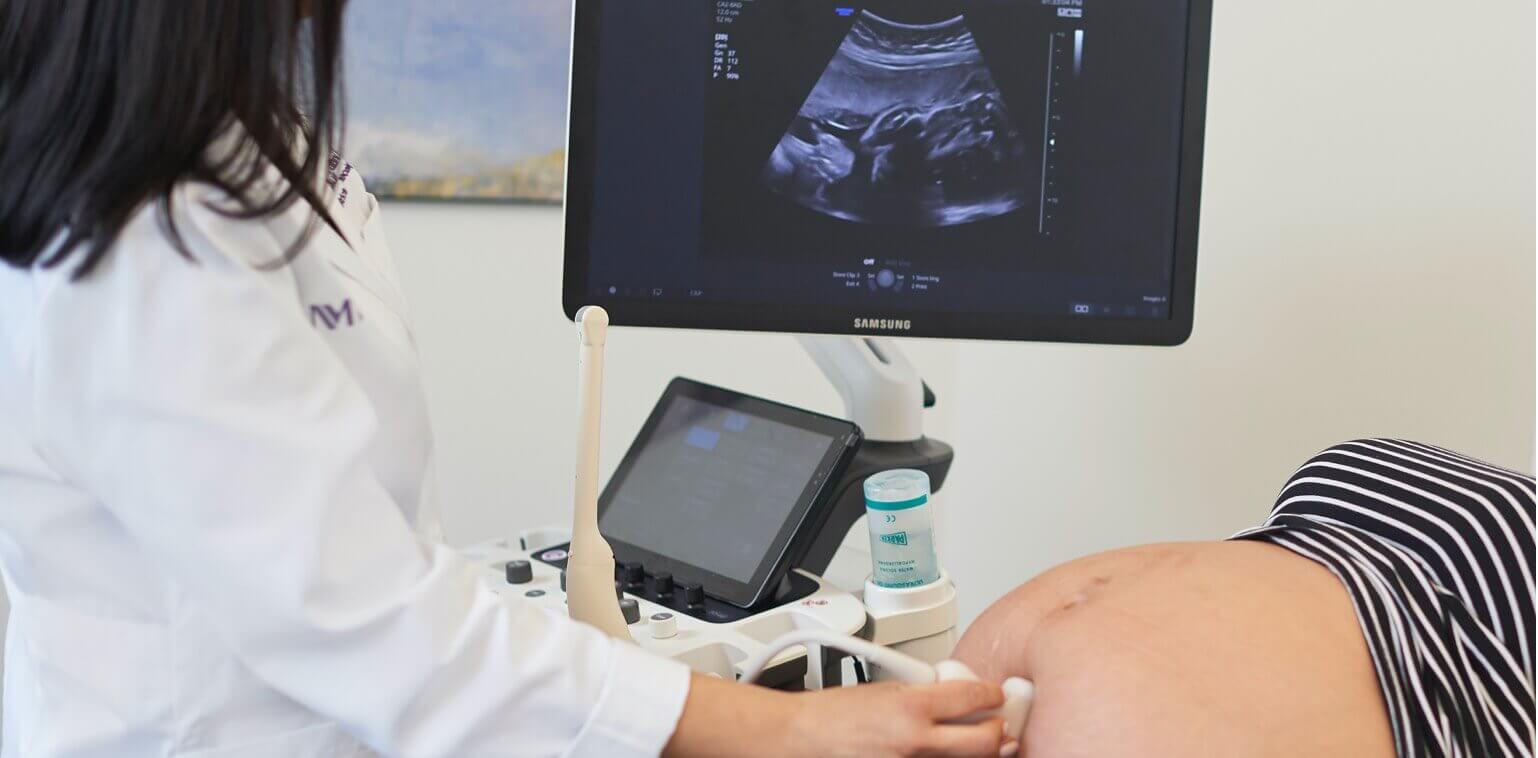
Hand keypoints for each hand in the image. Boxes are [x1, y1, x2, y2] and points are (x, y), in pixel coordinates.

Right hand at [785, 679, 1010, 757]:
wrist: (804, 737)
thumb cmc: (834, 713)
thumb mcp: (884, 687)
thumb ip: (923, 692)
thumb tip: (956, 695)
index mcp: (910, 707)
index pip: (972, 697)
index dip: (991, 694)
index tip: (994, 694)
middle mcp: (914, 741)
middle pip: (985, 741)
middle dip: (998, 730)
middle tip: (998, 724)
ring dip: (975, 749)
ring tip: (972, 739)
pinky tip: (943, 751)